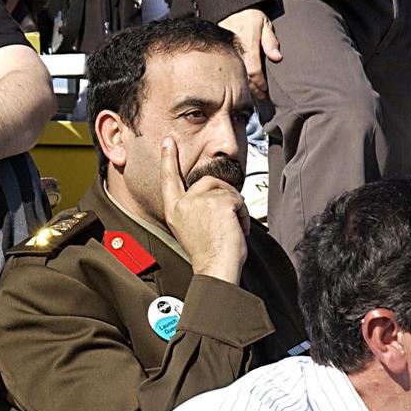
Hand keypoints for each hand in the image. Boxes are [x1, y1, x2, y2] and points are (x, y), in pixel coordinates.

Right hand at [160, 137, 247, 283]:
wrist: (215, 269)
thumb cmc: (208, 254)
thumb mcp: (191, 228)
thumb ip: (194, 208)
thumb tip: (211, 193)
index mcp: (174, 210)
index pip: (169, 179)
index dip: (168, 159)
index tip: (167, 142)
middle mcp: (183, 203)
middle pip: (208, 181)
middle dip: (224, 196)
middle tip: (227, 221)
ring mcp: (200, 201)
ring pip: (225, 189)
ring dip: (235, 207)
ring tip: (231, 228)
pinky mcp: (218, 201)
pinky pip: (238, 198)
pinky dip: (243, 214)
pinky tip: (236, 229)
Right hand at [219, 7, 281, 99]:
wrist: (231, 7)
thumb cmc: (252, 17)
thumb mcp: (265, 25)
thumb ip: (271, 42)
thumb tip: (278, 59)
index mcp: (248, 41)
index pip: (253, 69)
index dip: (259, 83)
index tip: (265, 90)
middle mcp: (234, 48)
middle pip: (242, 74)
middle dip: (251, 88)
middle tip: (260, 98)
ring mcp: (224, 50)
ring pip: (232, 73)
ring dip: (242, 85)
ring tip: (251, 94)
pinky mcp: (218, 52)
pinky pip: (225, 68)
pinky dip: (232, 77)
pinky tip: (237, 84)